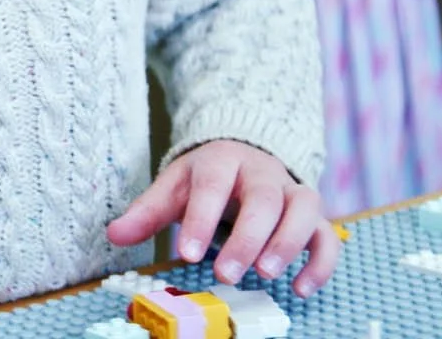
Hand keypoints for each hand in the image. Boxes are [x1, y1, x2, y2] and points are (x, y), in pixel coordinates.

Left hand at [107, 139, 340, 296]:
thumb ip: (146, 211)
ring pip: (304, 209)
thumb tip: (113, 234)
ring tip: (266, 274)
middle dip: (246, 238)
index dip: (200, 219)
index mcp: (222, 160)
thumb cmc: (206, 179)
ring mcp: (293, 191)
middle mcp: (263, 172)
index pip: (212, 184)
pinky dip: (320, 262)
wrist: (245, 154)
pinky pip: (328, 236)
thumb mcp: (173, 187)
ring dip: (289, 243)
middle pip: (263, 199)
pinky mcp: (315, 215)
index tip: (186, 254)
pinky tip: (301, 288)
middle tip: (226, 274)